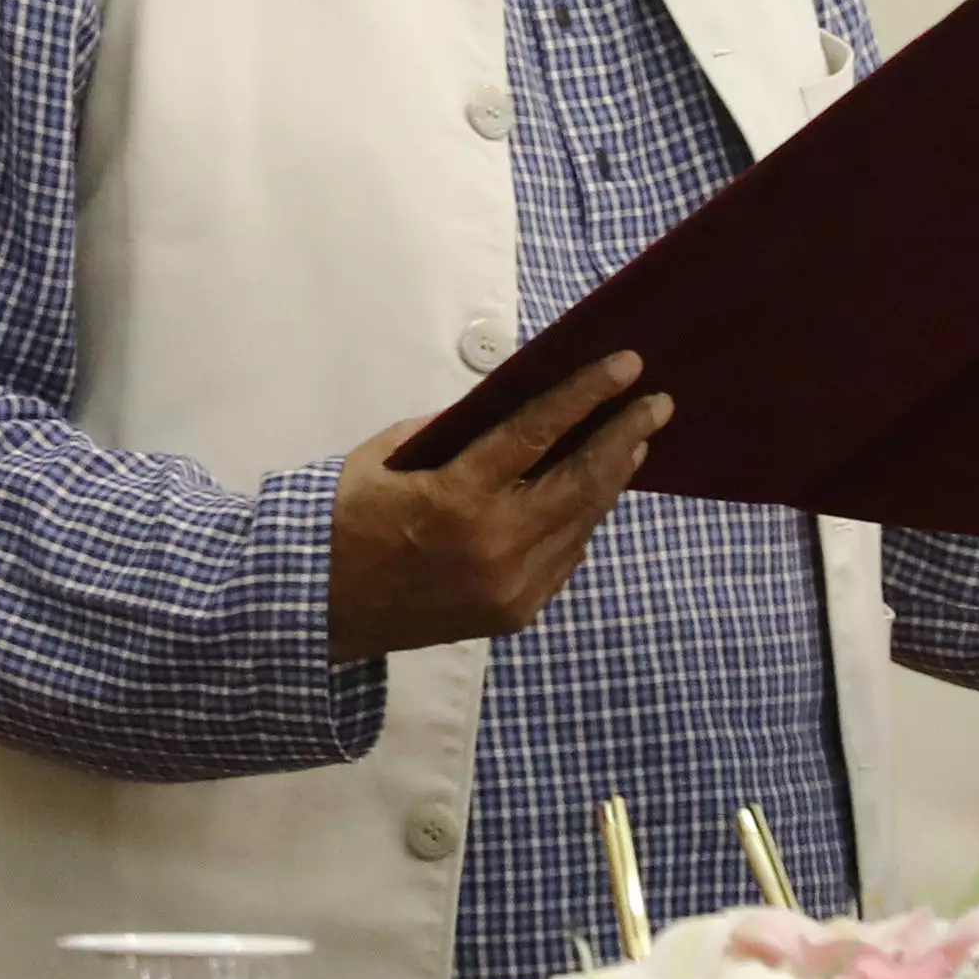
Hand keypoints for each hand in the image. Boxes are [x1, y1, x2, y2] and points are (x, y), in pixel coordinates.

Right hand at [330, 356, 664, 659]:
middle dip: (625, 436)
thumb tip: (514, 405)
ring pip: (582, 521)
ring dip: (610, 478)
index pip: (537, 433)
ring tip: (634, 443)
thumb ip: (455, 430)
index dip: (587, 394)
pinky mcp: (516, 613)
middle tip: (658, 403)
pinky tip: (589, 493)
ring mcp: (510, 586)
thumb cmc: (349, 517)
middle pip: (581, 481)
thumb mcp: (390, 455)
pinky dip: (580, 520)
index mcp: (457, 497)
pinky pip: (565, 557)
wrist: (320, 606)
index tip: (627, 364)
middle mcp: (494, 545)